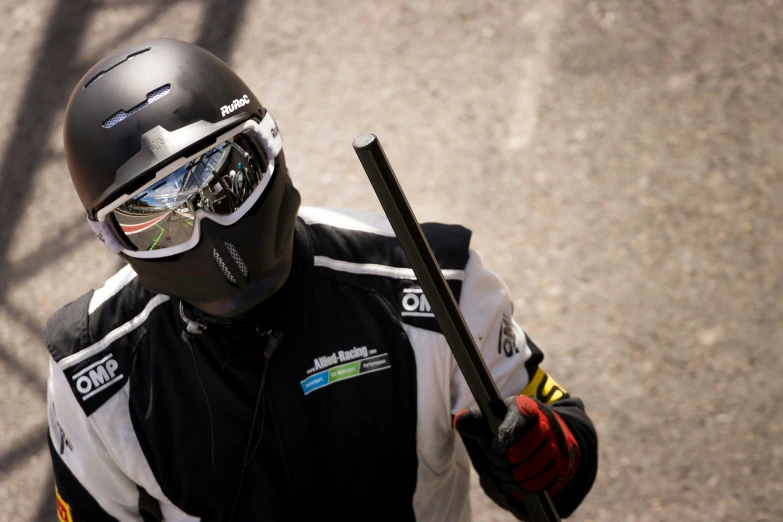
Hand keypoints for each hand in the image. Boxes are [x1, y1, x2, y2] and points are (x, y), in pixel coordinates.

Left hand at [454, 396, 579, 500]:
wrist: (541, 433)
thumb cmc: (507, 424)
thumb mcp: (491, 417)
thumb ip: (476, 421)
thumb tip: (459, 421)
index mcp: (525, 407)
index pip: (520, 418)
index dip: (505, 436)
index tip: (495, 447)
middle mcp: (545, 424)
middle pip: (519, 452)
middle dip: (500, 461)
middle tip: (494, 460)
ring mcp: (556, 445)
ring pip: (527, 470)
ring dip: (509, 476)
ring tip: (500, 471)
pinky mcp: (561, 465)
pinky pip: (539, 483)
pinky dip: (522, 487)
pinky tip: (513, 481)